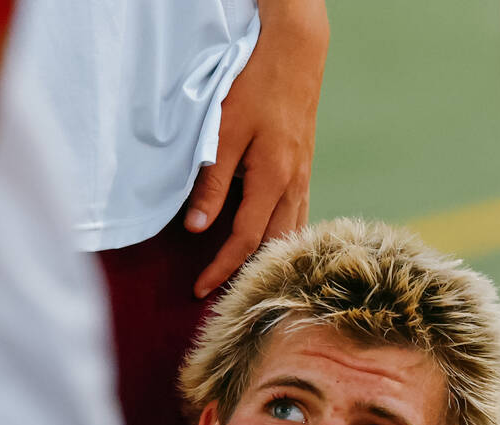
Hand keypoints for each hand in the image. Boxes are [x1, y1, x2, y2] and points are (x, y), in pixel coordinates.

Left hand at [185, 0, 328, 297]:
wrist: (296, 53)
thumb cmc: (257, 85)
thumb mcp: (224, 132)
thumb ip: (212, 183)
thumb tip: (195, 227)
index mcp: (273, 180)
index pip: (244, 241)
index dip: (221, 269)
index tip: (201, 290)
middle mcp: (294, 187)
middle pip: (272, 248)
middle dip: (248, 275)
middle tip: (225, 297)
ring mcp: (303, 180)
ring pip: (290, 236)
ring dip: (269, 262)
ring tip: (247, 281)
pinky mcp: (304, 171)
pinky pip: (297, 218)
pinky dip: (284, 240)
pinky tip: (271, 248)